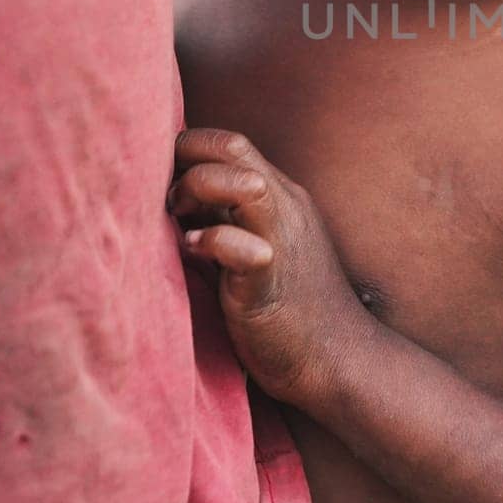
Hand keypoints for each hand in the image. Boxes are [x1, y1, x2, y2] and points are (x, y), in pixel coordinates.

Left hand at [169, 128, 362, 406]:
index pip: (231, 143)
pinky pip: (239, 244)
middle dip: (185, 158)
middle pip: (233, 146)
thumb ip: (227, 216)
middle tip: (168, 199)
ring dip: (196, 190)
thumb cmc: (288, 308)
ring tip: (179, 220)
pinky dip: (208, 240)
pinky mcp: (271, 279)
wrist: (336, 358)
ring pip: (242, 181)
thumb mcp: (257, 244)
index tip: (165, 182)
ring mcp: (282, 239)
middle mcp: (284, 206)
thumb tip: (176, 195)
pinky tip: (192, 252)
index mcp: (279, 196)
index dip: (190, 149)